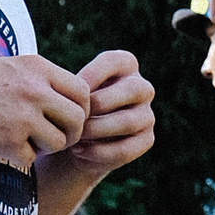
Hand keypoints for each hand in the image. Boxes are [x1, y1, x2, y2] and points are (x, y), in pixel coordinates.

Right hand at [0, 49, 96, 168]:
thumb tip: (71, 98)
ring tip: (25, 141)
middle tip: (52, 138)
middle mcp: (34, 89)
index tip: (64, 119)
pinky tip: (1, 147)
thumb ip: (39, 78)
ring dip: (45, 148)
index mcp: (36, 67)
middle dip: (70, 133)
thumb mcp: (6, 66)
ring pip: (60, 142)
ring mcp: (22, 116)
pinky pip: (31, 158)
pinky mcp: (8, 142)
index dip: (79, 110)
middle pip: (78, 119)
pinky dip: (19, 158)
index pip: (81, 92)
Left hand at [64, 48, 155, 179]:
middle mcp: (142, 87)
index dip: (89, 77)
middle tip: (74, 117)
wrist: (76, 141)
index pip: (113, 62)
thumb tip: (73, 96)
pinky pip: (126, 148)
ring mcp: (147, 115)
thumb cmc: (71, 107)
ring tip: (74, 136)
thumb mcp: (69, 91)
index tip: (67, 93)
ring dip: (95, 131)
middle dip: (97, 105)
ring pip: (128, 121)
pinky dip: (98, 152)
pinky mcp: (146, 140)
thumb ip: (73, 87)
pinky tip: (79, 151)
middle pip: (132, 89)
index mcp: (125, 65)